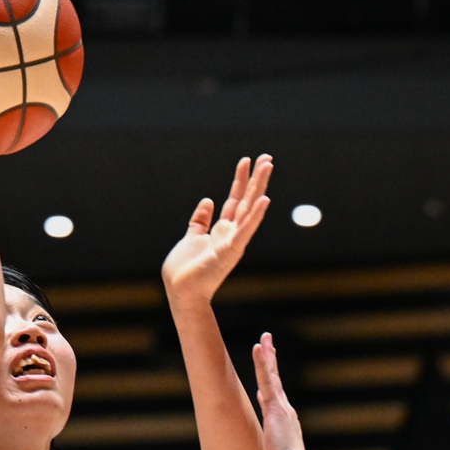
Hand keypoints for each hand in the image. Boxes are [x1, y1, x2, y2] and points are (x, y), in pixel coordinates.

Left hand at [162, 155, 272, 306]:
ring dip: (259, 187)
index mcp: (222, 230)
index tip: (247, 160)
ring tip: (268, 167)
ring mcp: (233, 242)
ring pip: (249, 209)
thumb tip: (208, 200)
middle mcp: (232, 234)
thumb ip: (200, 220)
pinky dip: (255, 215)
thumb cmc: (185, 270)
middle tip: (267, 157)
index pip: (235, 199)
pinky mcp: (230, 251)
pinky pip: (245, 230)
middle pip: (247, 200)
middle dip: (256, 178)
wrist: (181, 292)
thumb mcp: (192, 236)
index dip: (241, 179)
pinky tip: (264, 199)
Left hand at [249, 335, 309, 449]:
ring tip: (264, 338)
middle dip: (271, 362)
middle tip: (268, 344)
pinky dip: (264, 362)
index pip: (274, 397)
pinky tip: (259, 348)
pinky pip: (267, 378)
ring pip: (271, 375)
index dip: (269, 382)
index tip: (267, 371)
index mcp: (284, 421)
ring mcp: (280, 406)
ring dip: (267, 356)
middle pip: (275, 380)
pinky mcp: (275, 406)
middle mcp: (284, 410)